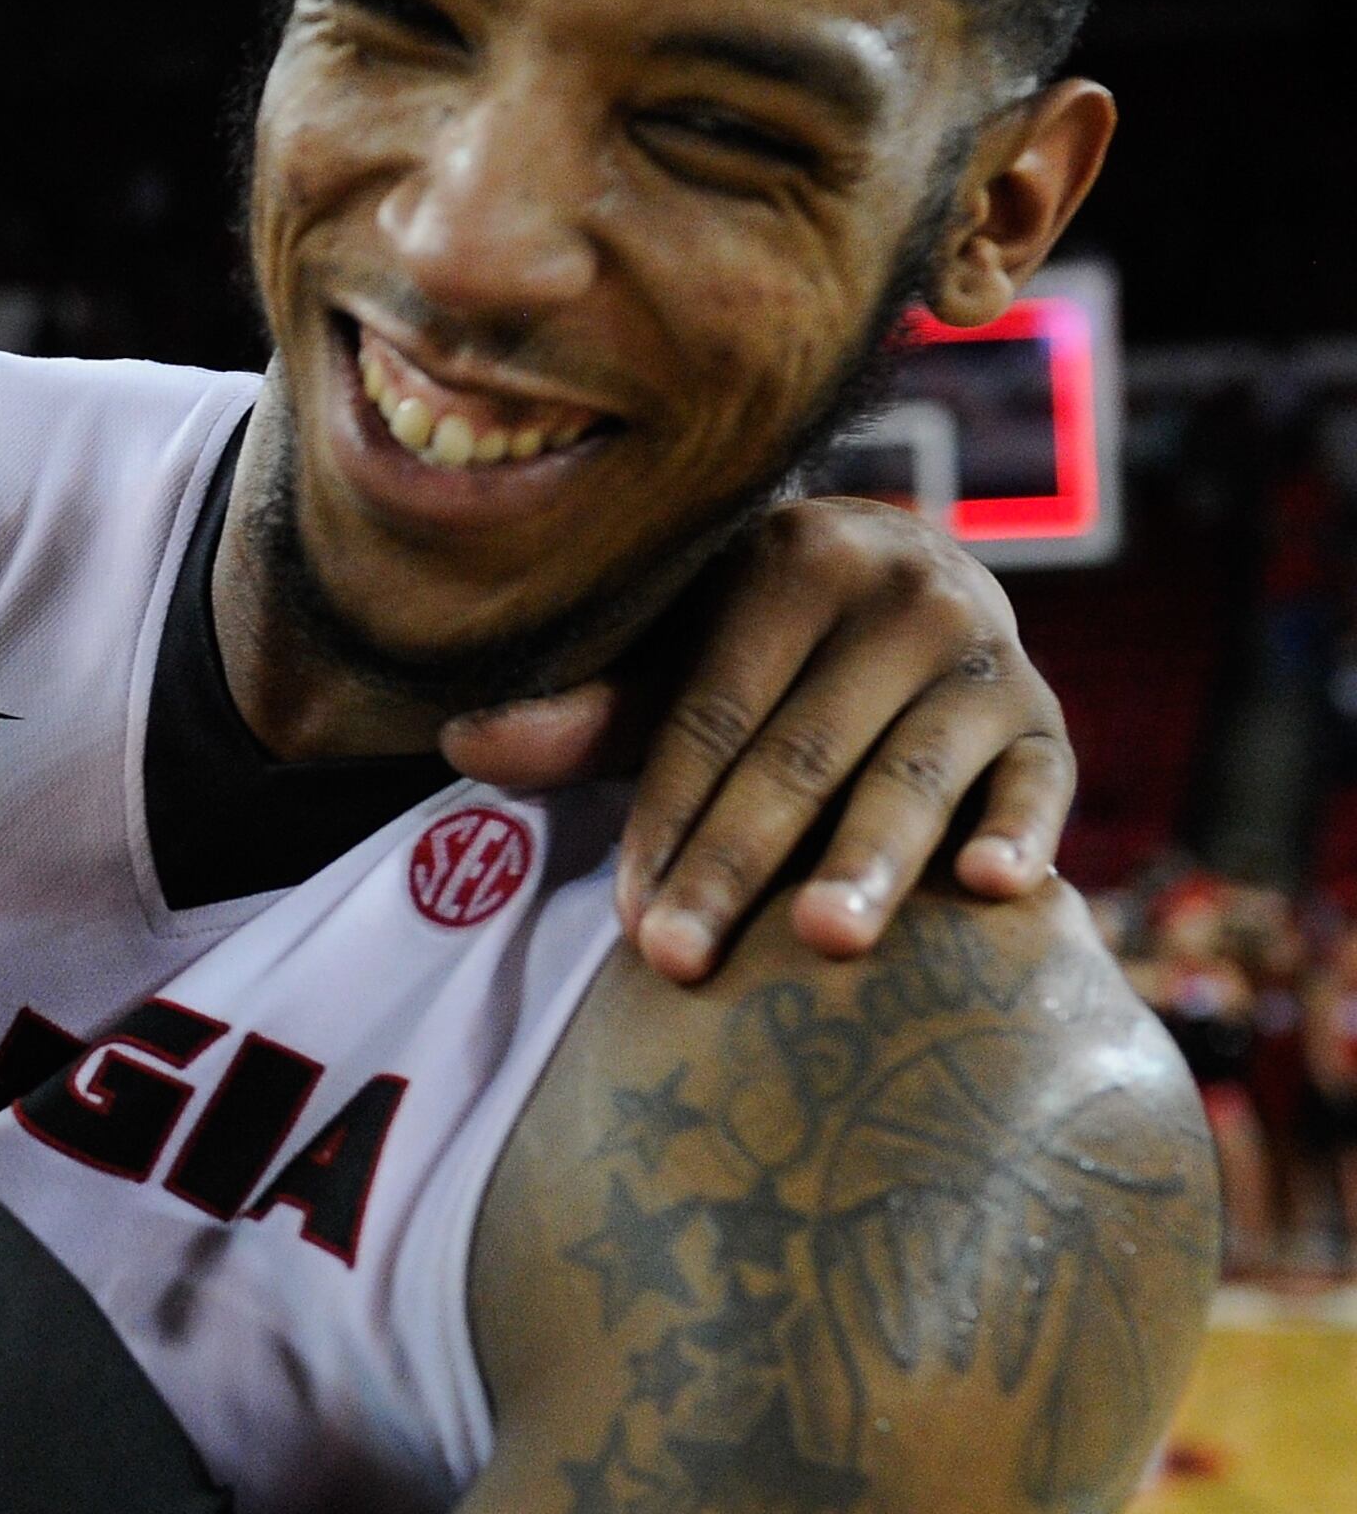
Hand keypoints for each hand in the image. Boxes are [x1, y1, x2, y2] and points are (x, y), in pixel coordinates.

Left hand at [440, 497, 1068, 982]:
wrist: (911, 586)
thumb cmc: (761, 644)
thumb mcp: (676, 657)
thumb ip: (591, 710)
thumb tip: (462, 741)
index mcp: (791, 557)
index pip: (711, 710)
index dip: (665, 816)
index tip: (629, 914)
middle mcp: (902, 593)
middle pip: (800, 752)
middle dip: (736, 862)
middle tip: (681, 956)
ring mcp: (988, 657)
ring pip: (915, 773)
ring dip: (871, 860)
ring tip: (824, 940)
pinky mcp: (1051, 721)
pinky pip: (1042, 783)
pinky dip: (1023, 832)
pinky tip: (993, 888)